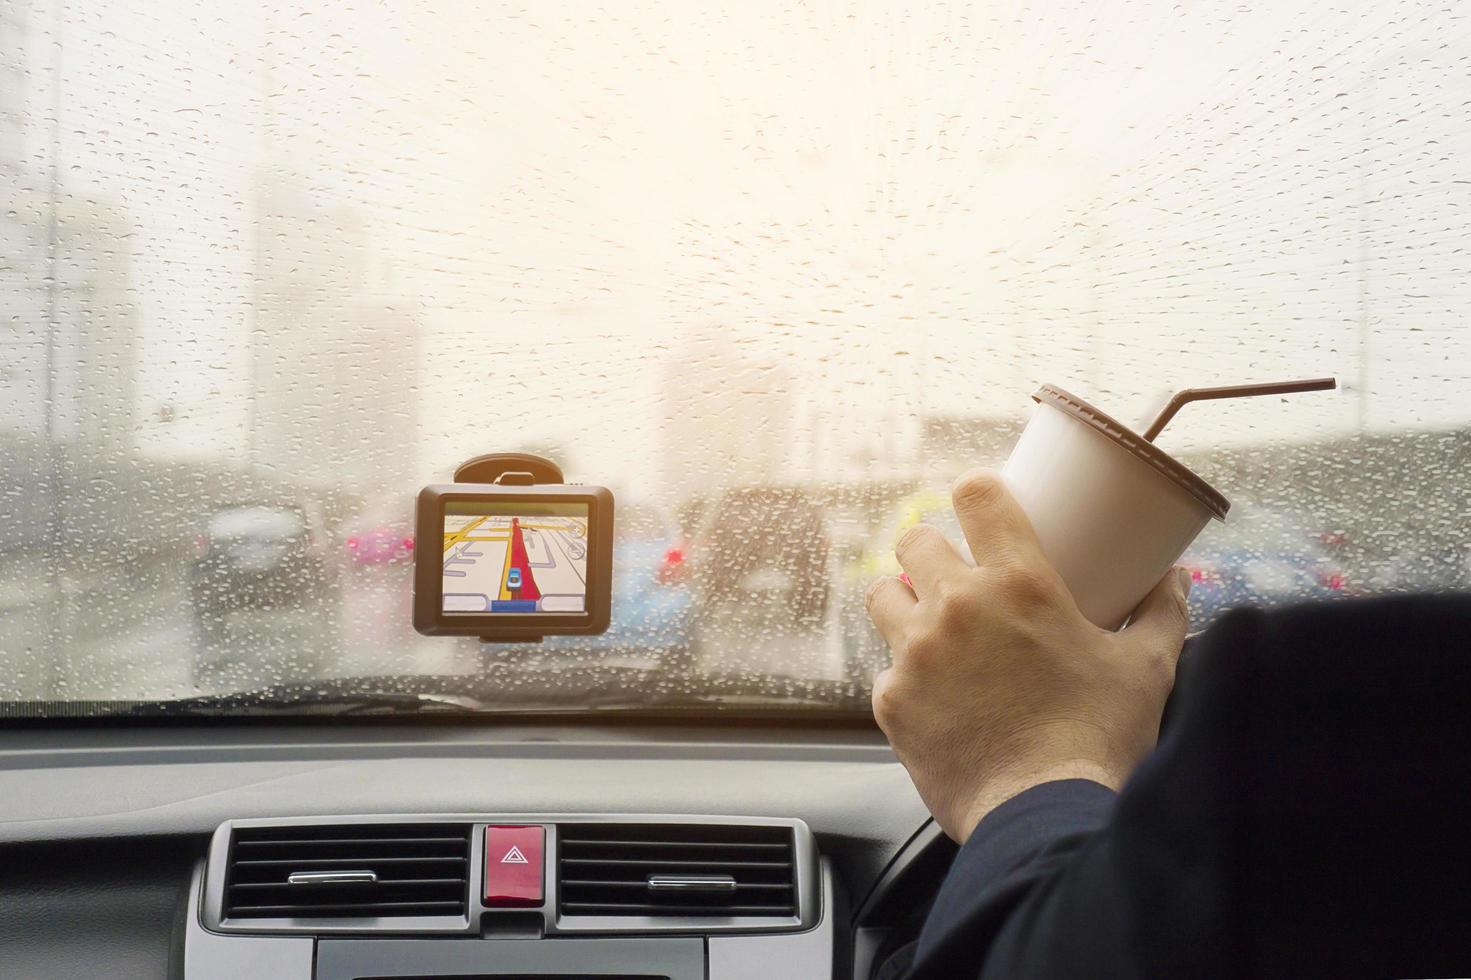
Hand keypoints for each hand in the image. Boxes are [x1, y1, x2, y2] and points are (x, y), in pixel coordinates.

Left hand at [865, 468, 1191, 842]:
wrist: (1043, 815)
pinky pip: (885, 669)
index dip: (975, 491)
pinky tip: (935, 696)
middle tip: (953, 574)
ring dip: (903, 601)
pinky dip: (906, 676)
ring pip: (883, 594)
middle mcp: (956, 606)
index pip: (978, 496)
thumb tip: (1175, 580)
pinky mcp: (890, 700)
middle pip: (915, 540)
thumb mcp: (1145, 669)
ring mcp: (914, 652)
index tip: (978, 500)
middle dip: (932, 550)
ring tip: (929, 626)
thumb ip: (1160, 614)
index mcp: (1018, 583)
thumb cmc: (1098, 740)